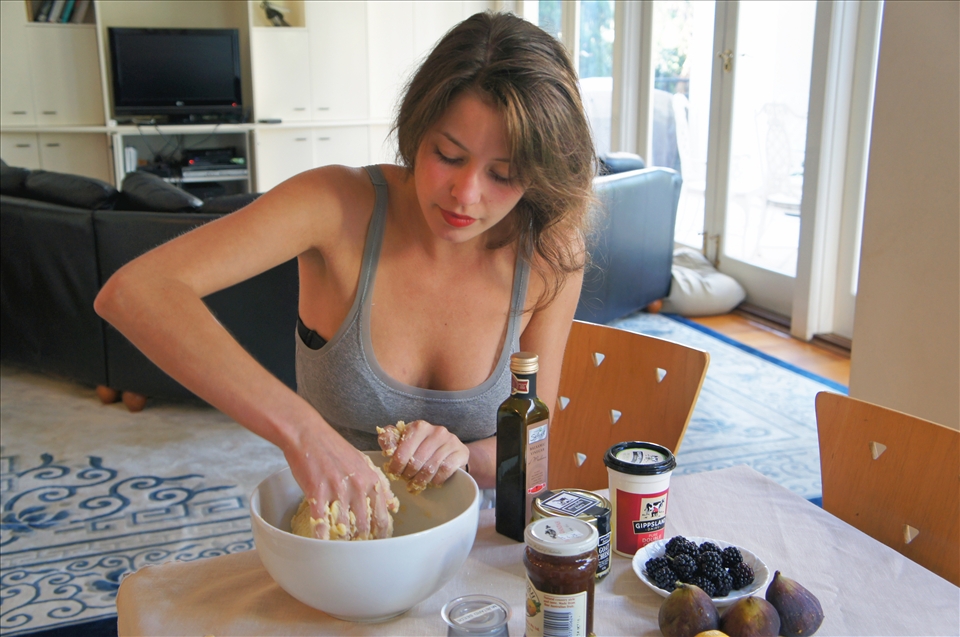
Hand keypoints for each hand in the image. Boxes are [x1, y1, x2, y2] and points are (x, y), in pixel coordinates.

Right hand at [283, 428, 397, 539]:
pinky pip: (321, 522)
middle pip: (365, 526)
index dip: (381, 533)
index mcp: (371, 480)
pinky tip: (321, 543)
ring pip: (344, 526)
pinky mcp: (317, 492)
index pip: (382, 516)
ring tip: (340, 547)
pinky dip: (321, 536)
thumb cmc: (335, 449)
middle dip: (362, 540)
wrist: (309, 435)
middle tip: (358, 548)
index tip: (378, 542)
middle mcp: (358, 487)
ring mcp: (337, 490)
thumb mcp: (363, 463)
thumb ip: (379, 484)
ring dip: (342, 540)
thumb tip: (392, 504)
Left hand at [385, 420, 468, 492]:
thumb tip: (385, 442)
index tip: (395, 473)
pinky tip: (432, 482)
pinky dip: (436, 480)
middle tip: (407, 480)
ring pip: (430, 467)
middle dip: (408, 474)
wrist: (450, 450)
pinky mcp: (461, 452)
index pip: (403, 451)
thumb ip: (391, 439)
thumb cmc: (423, 447)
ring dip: (421, 480)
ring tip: (416, 484)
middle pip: (416, 461)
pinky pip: (445, 470)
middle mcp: (436, 431)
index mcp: (419, 427)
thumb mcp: (405, 440)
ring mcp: (450, 441)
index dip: (396, 466)